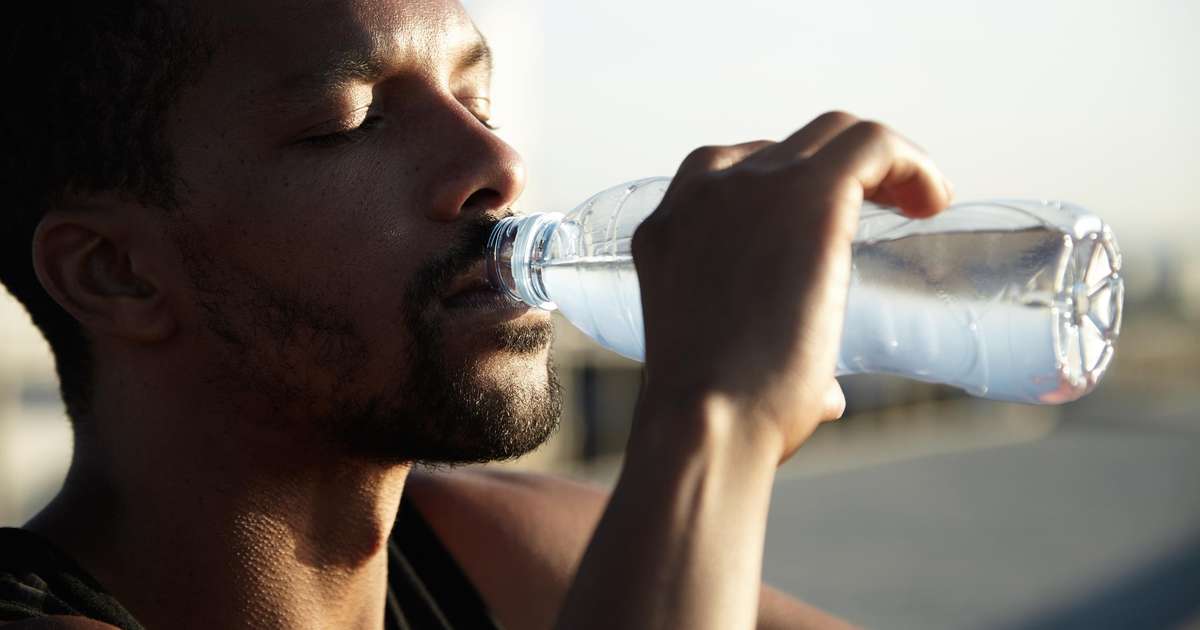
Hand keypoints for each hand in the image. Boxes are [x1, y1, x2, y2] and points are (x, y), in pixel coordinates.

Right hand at [631, 111, 953, 460]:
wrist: (705, 421)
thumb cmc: (713, 416)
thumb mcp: (720, 364)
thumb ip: (770, 361)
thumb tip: (827, 396)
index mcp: (670, 225)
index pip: (734, 173)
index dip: (789, 189)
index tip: (828, 223)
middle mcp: (704, 191)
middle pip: (787, 147)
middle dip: (839, 172)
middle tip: (884, 213)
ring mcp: (753, 186)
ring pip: (832, 136)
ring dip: (880, 163)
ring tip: (918, 203)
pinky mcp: (809, 195)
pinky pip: (871, 145)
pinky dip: (911, 162)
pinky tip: (935, 200)